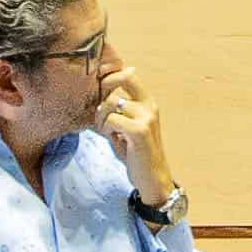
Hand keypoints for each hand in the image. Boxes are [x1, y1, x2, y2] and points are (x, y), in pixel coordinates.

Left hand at [93, 70, 178, 207]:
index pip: (128, 74)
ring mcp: (146, 117)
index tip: (98, 78)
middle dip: (102, 95)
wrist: (152, 178)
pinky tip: (113, 139)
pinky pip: (112, 120)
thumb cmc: (136, 152)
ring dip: (102, 118)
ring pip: (112, 103)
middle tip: (99, 114)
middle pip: (119, 82)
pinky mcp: (139, 131)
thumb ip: (119, 108)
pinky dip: (107, 130)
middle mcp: (149, 106)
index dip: (110, 73)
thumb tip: (103, 90)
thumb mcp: (128, 125)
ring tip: (107, 132)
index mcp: (147, 102)